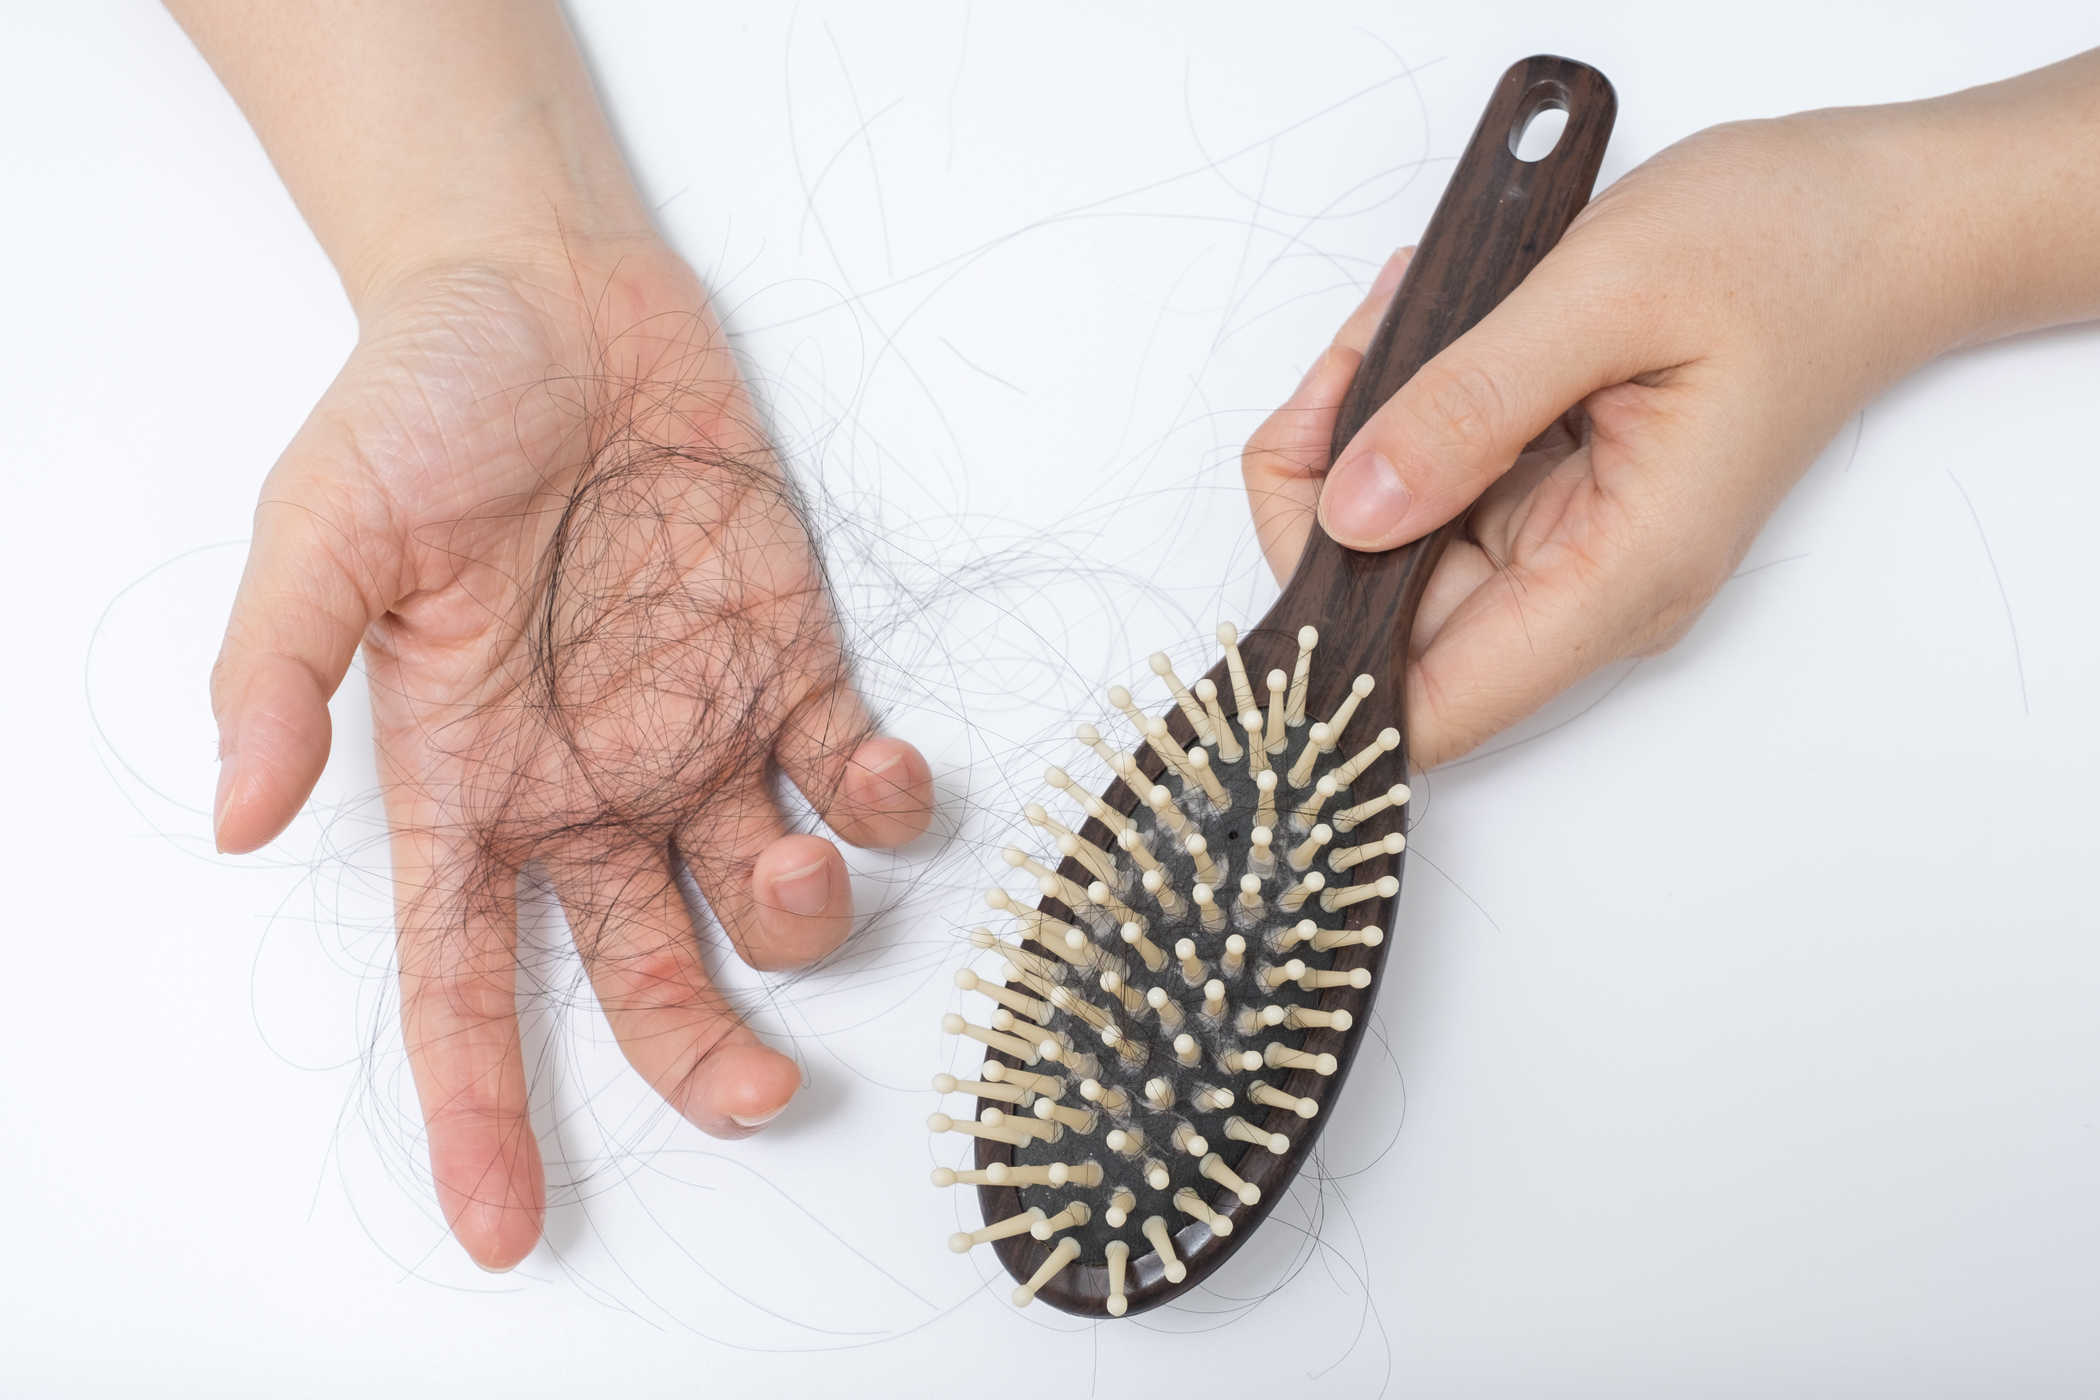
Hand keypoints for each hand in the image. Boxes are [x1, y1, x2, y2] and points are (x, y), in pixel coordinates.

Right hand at [208, 239, 934, 1268]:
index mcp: (469, 778)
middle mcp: (592, 781)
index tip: (502, 1227)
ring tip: (793, 872)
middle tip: (758, 1092)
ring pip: (768, 896)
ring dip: (801, 922)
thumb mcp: (321, 525)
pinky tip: (880, 782)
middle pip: (647, 978)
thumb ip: (280, 670)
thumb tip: (241, 820)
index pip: (464, 979)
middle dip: (703, 1057)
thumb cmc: (426, 401)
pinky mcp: (794, 662)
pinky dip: (886, 804)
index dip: (479, 1107)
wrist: (553, 293)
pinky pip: (853, 776)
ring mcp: (702, 730)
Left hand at [1243, 108, 1989, 765]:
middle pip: (1383, 616)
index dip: (1325, 665)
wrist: (1874, 224)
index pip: (1435, 705)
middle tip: (1349, 366)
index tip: (1274, 558)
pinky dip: (1397, 413)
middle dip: (1326, 491)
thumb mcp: (1603, 298)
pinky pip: (1426, 489)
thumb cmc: (1781, 251)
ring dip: (1359, 435)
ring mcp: (1567, 551)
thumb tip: (1352, 511)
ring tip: (1402, 324)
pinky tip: (1424, 337)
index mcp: (1617, 577)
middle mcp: (1588, 590)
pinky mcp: (1551, 505)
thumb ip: (1465, 411)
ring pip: (1391, 543)